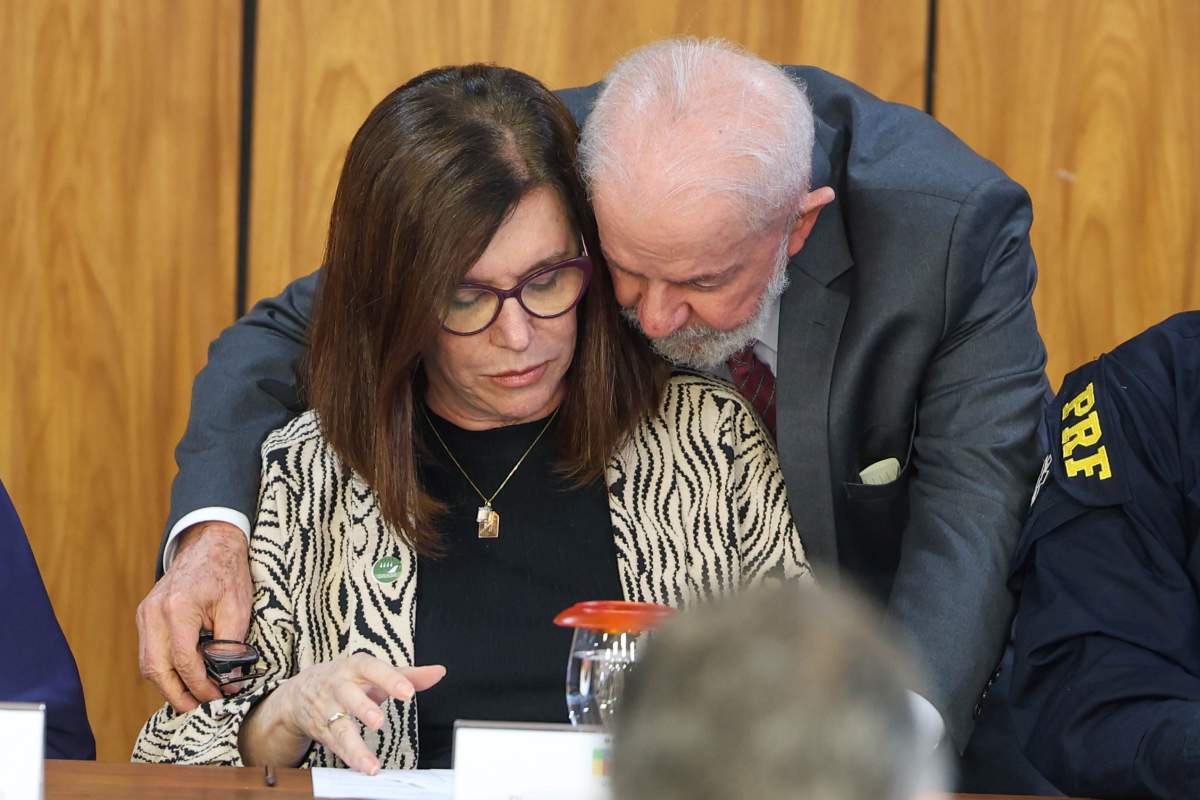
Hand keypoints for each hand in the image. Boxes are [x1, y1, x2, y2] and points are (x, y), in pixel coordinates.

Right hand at [136, 522, 252, 710]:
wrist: (210, 543)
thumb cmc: (227, 573)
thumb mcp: (237, 608)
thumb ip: (230, 646)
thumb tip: (229, 682)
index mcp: (177, 609)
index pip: (183, 662)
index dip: (200, 686)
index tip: (218, 698)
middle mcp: (153, 613)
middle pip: (156, 669)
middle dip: (176, 695)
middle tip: (199, 710)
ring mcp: (145, 614)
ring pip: (148, 663)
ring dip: (168, 685)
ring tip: (194, 698)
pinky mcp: (145, 615)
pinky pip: (149, 651)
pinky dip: (164, 668)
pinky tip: (184, 678)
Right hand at [244, 654, 445, 773]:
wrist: (299, 693)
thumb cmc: (346, 679)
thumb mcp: (373, 672)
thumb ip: (407, 674)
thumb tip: (439, 672)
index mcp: (355, 667)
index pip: (372, 668)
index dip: (390, 679)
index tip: (408, 693)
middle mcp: (339, 687)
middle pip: (349, 696)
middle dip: (363, 709)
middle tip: (378, 723)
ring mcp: (328, 710)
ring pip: (340, 728)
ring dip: (354, 747)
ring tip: (371, 765)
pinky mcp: (323, 731)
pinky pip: (335, 745)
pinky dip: (349, 757)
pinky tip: (363, 767)